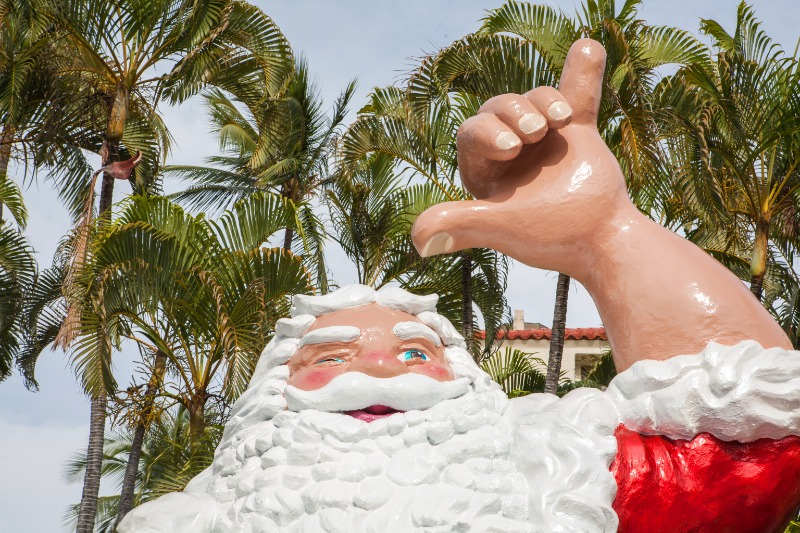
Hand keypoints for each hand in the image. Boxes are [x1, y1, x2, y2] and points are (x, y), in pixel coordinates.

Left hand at [412, 39, 632, 277]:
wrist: (601, 239)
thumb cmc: (549, 235)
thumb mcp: (501, 226)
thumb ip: (460, 225)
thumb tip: (418, 241)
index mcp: (484, 171)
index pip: (471, 133)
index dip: (487, 131)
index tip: (512, 147)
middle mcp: (509, 151)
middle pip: (498, 109)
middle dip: (514, 111)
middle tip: (537, 132)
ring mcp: (543, 139)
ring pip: (533, 99)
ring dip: (545, 99)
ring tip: (560, 119)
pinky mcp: (577, 132)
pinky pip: (577, 92)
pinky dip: (583, 71)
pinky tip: (588, 47)